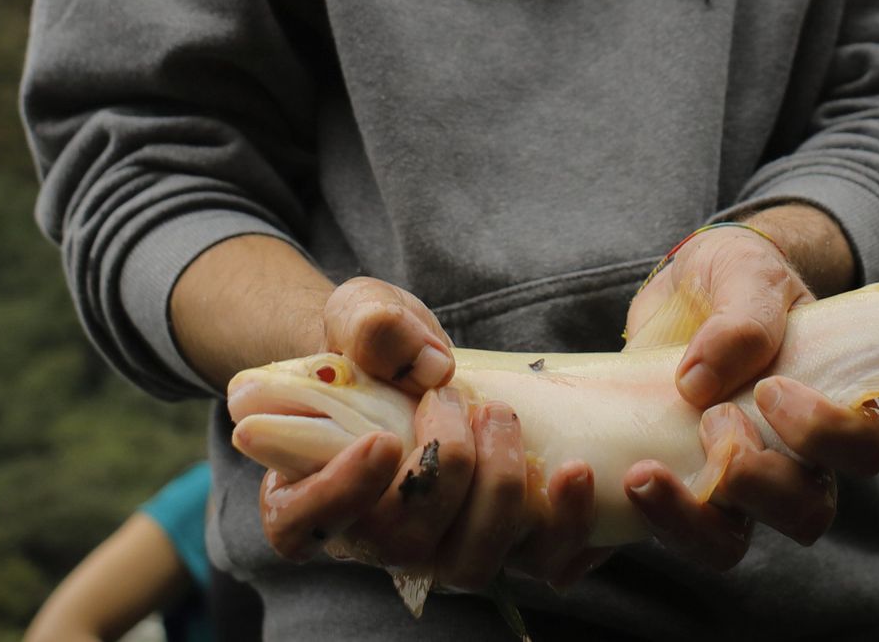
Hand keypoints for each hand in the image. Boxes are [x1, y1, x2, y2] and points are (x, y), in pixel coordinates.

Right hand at [257, 278, 585, 593]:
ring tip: (503, 417)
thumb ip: (372, 325)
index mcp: (307, 492)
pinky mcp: (500, 544)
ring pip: (470, 565)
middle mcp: (372, 538)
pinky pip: (539, 564)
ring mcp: (439, 550)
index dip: (340, 492)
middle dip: (442, 467)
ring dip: (499, 492)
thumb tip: (430, 365)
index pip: (303, 524)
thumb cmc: (373, 346)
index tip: (380, 439)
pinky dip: (564, 525)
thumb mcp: (358, 314)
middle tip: (451, 396)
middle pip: (402, 543)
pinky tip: (575, 471)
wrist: (420, 364)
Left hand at [619, 220, 878, 564]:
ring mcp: (726, 483)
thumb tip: (699, 381)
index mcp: (829, 405)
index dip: (826, 435)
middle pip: (805, 514)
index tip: (771, 388)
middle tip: (712, 421)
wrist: (682, 286)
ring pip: (728, 545)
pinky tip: (599, 499)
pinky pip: (652, 535)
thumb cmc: (733, 276)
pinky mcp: (669, 487)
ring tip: (643, 474)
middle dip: (758, 482)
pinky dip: (624, 530)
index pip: (863, 451)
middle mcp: (788, 460)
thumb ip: (741, 316)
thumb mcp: (744, 272)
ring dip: (688, 522)